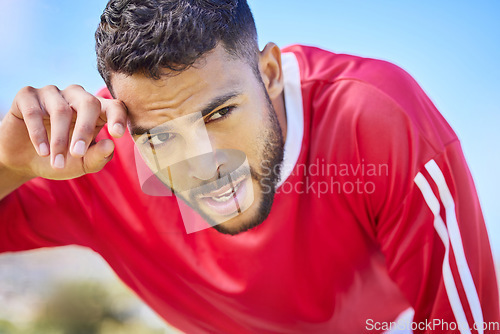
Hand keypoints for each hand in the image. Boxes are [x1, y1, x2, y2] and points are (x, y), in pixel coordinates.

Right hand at [0, 84, 126, 180]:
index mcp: (97, 111)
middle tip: (77, 154)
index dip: (118, 117)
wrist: (25, 161)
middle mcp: (77, 97)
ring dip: (59, 140)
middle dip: (84, 130)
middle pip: (89, 103)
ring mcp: (53, 93)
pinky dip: (38, 134)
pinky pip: (34, 111)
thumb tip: (110, 144)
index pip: (114, 106)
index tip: (117, 135)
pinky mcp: (27, 96)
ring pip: (61, 110)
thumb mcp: (83, 163)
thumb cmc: (63, 159)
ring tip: (56, 162)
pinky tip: (42, 151)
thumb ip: (98, 156)